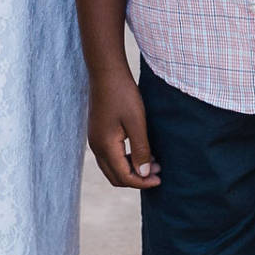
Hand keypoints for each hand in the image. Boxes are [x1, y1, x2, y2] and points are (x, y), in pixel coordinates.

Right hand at [87, 61, 157, 189]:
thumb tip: (143, 173)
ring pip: (112, 167)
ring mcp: (95, 140)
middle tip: (157, 172)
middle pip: (115, 176)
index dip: (142, 182)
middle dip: (137, 179)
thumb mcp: (137, 122)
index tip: (159, 179)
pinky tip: (140, 150)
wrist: (106, 72)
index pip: (123, 176)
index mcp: (105, 146)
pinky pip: (110, 156)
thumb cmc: (123, 94)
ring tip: (153, 162)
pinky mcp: (97, 133)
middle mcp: (96, 147)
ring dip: (131, 169)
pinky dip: (125, 159)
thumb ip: (140, 149)